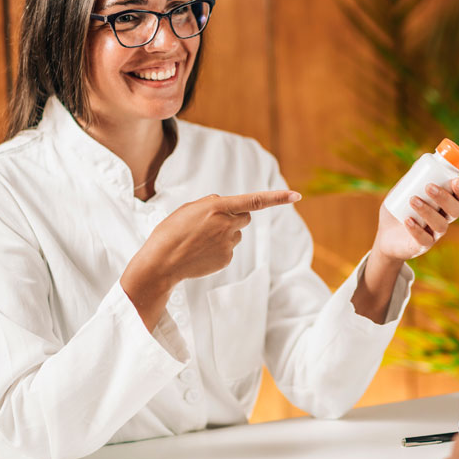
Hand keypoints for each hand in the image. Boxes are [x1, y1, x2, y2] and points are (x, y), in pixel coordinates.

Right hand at [122, 190, 299, 330]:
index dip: (277, 198)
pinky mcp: (227, 259)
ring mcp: (228, 243)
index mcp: (217, 207)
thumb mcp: (190, 208)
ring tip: (200, 239)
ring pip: (236, 233)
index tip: (297, 196)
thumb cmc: (171, 232)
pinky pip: (229, 249)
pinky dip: (218, 249)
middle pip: (245, 216)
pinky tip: (201, 252)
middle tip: (213, 223)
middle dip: (236, 217)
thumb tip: (229, 206)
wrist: (161, 262)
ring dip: (225, 233)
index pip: (255, 200)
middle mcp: (227, 224)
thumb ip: (213, 204)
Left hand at [372, 177, 458, 261]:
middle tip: (428, 187)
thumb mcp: (403, 191)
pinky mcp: (422, 246)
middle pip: (455, 211)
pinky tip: (408, 220)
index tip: (455, 181)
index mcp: (444, 204)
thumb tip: (421, 161)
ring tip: (412, 200)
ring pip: (441, 225)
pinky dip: (416, 229)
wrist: (385, 236)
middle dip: (444, 198)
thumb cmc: (399, 209)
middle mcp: (444, 219)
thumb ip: (412, 178)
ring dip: (428, 211)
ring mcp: (434, 234)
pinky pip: (424, 240)